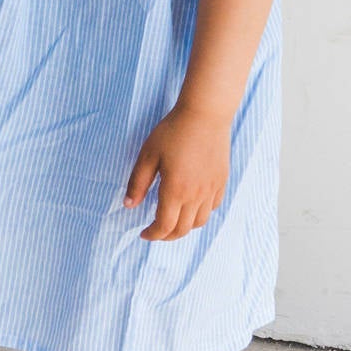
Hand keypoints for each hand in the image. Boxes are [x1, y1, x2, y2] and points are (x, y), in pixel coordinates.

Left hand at [123, 105, 230, 241]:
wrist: (205, 115)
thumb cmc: (173, 132)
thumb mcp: (148, 155)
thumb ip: (138, 183)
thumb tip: (128, 205)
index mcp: (175, 190)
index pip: (165, 226)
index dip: (152, 234)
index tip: (143, 233)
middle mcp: (196, 195)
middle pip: (183, 229)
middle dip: (166, 236)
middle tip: (155, 231)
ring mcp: (212, 189)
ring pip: (200, 222)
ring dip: (184, 227)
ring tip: (171, 220)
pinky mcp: (221, 182)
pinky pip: (212, 208)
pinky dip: (200, 214)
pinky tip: (190, 206)